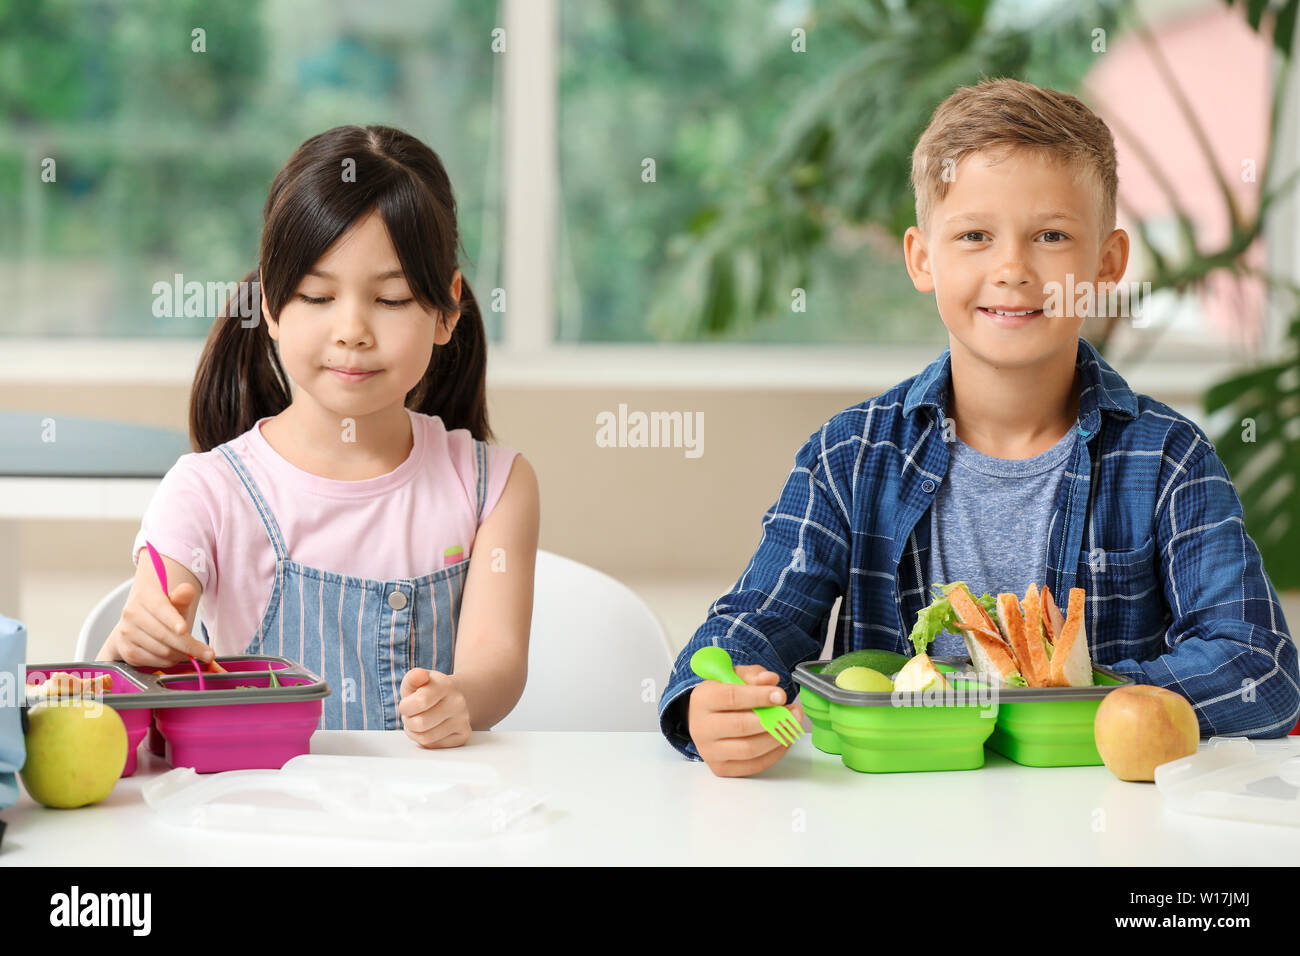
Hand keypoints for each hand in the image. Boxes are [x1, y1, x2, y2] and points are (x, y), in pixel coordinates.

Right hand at [107, 581, 212, 668]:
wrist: (138, 623)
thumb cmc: (162, 612)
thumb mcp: (175, 602)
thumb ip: (183, 597)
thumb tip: (187, 589)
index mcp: (144, 597)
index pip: (160, 609)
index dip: (172, 620)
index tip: (184, 629)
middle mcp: (131, 614)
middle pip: (165, 635)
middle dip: (190, 646)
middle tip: (208, 654)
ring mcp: (127, 634)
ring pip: (162, 651)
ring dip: (181, 654)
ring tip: (189, 651)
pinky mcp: (127, 652)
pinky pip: (154, 662)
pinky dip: (169, 661)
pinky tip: (174, 656)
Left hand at [399, 668, 471, 748]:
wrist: (452, 697)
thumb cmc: (428, 690)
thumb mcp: (417, 681)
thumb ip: (413, 677)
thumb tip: (419, 674)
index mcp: (446, 685)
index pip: (420, 702)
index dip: (406, 707)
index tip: (407, 704)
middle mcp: (458, 702)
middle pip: (420, 724)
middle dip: (409, 721)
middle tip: (412, 715)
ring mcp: (463, 719)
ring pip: (426, 738)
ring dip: (415, 732)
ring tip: (419, 721)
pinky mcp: (464, 735)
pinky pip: (434, 745)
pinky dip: (425, 740)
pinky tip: (429, 729)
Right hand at [687, 664, 805, 777]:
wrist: (705, 719)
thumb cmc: (722, 696)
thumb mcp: (735, 677)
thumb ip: (753, 675)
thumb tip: (770, 680)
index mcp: (702, 699)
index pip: (731, 698)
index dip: (759, 697)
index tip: (780, 695)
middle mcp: (701, 727)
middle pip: (740, 726)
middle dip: (773, 720)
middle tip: (793, 713)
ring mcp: (709, 751)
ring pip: (749, 749)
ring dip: (776, 738)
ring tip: (792, 726)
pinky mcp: (721, 768)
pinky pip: (753, 765)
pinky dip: (773, 754)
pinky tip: (782, 740)